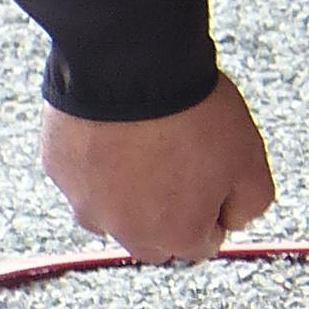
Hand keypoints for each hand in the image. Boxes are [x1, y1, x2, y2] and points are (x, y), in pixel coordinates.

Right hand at [41, 77, 276, 261]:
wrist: (135, 65)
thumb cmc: (196, 113)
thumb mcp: (250, 159)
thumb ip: (249, 204)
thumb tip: (233, 221)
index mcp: (177, 236)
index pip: (202, 243)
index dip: (213, 206)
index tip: (212, 171)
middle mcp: (127, 231)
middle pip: (154, 237)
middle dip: (168, 209)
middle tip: (177, 158)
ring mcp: (86, 202)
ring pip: (111, 210)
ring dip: (125, 189)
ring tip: (143, 140)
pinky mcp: (58, 170)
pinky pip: (80, 174)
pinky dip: (94, 159)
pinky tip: (111, 126)